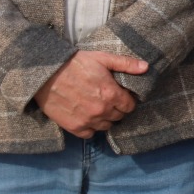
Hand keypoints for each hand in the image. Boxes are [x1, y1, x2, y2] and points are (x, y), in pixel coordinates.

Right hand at [33, 51, 148, 137]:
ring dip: (105, 119)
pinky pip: (90, 134)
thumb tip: (146, 67)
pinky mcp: (74, 127)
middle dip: (117, 109)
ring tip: (98, 108)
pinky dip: (91, 128)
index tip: (121, 95)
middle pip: (119, 117)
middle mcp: (102, 111)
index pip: (130, 106)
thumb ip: (126, 64)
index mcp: (111, 94)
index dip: (127, 100)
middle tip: (109, 100)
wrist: (47, 73)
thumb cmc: (76, 63)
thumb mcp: (103, 58)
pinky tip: (87, 116)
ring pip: (106, 126)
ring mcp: (88, 120)